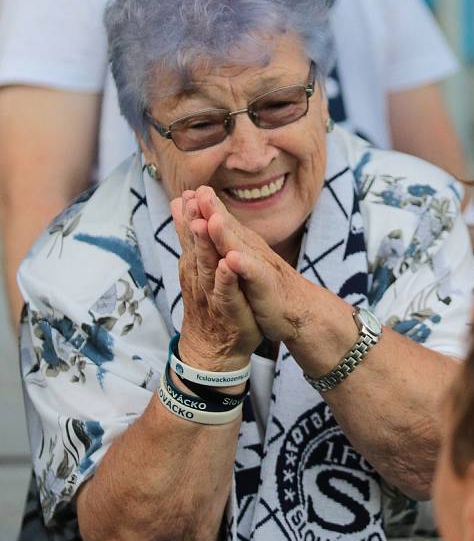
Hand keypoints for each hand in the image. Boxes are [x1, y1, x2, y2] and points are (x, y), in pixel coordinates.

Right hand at [170, 192, 261, 367]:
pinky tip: (227, 264)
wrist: (213, 349)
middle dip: (193, 223)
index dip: (189, 215)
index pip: (191, 237)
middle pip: (195, 247)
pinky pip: (225, 293)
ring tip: (203, 224)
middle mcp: (201, 278)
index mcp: (196, 266)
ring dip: (204, 246)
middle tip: (190, 199)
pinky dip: (225, 279)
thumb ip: (191, 240)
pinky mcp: (228, 311)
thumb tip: (178, 203)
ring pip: (207, 267)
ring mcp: (213, 295)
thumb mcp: (200, 270)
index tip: (186, 192)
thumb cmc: (209, 305)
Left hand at [193, 187, 311, 343]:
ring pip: (237, 246)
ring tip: (211, 220)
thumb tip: (203, 219)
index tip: (185, 192)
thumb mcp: (239, 258)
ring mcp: (257, 264)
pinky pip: (253, 272)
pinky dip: (243, 265)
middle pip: (226, 227)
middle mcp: (248, 248)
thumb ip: (223, 238)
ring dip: (224, 234)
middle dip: (211, 210)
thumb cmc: (263, 283)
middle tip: (195, 193)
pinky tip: (232, 259)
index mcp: (238, 243)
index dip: (201, 207)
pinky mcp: (266, 282)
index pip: (218, 221)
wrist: (297, 307)